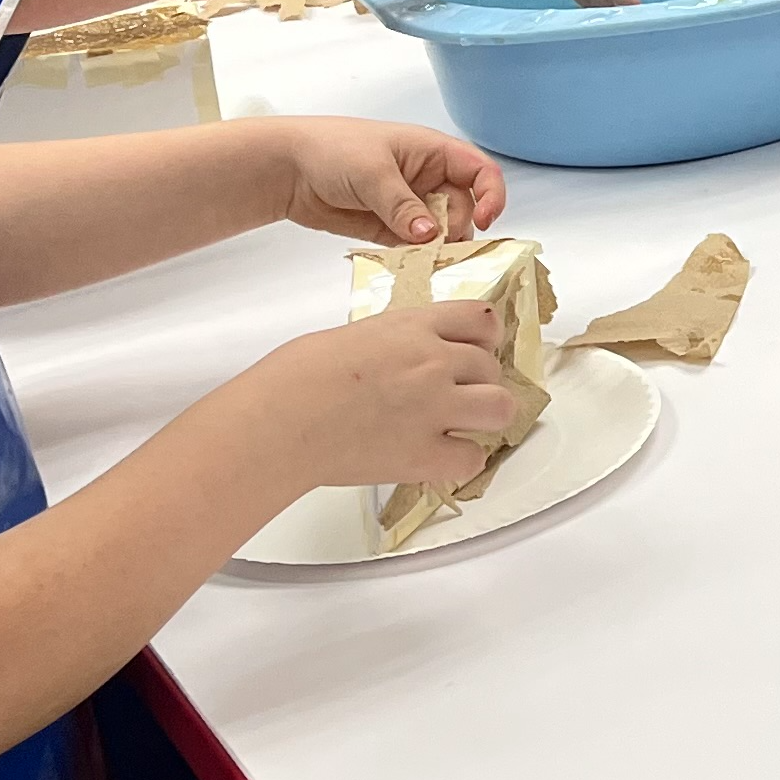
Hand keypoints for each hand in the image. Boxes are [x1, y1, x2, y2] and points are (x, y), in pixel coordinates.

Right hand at [230, 303, 517, 498]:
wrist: (279, 420)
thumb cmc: (294, 376)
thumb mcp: (352, 337)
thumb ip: (393, 344)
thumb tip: (400, 362)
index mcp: (413, 327)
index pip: (480, 319)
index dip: (483, 339)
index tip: (473, 351)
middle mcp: (433, 362)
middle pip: (492, 367)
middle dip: (478, 382)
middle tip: (454, 396)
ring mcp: (435, 408)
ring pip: (500, 407)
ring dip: (485, 417)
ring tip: (460, 425)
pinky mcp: (425, 454)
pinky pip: (473, 458)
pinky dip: (460, 461)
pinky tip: (438, 457)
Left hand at [260, 119, 505, 245]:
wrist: (287, 168)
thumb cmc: (331, 150)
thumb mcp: (373, 173)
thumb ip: (404, 206)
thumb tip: (431, 236)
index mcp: (433, 151)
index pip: (480, 170)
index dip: (491, 194)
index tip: (484, 221)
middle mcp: (427, 177)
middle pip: (464, 207)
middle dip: (457, 228)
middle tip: (439, 247)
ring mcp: (410, 204)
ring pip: (441, 230)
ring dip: (438, 246)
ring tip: (425, 259)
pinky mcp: (391, 227)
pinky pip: (415, 245)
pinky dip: (417, 256)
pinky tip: (410, 264)